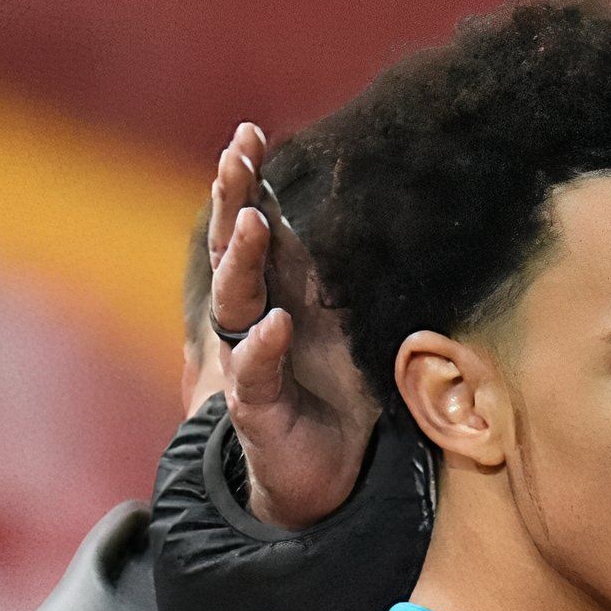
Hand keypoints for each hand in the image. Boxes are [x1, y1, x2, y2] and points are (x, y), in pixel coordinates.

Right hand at [206, 121, 377, 529]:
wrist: (323, 475)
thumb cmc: (336, 393)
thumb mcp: (349, 325)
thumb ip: (344, 277)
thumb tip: (376, 216)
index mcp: (279, 290)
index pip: (257, 225)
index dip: (249, 182)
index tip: (248, 135)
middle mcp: (255, 316)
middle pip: (235, 248)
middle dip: (235, 200)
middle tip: (237, 155)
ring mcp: (248, 359)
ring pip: (235, 300)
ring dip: (244, 261)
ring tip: (255, 224)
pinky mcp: (255, 406)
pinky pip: (254, 372)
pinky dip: (263, 347)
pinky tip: (275, 324)